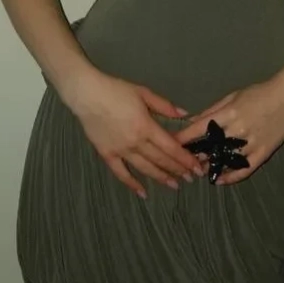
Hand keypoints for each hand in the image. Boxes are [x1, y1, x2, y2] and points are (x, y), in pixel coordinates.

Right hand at [69, 71, 205, 198]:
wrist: (87, 94)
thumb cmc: (116, 90)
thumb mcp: (143, 93)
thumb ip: (164, 106)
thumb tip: (184, 115)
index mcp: (146, 126)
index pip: (170, 147)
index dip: (184, 159)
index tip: (195, 167)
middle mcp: (135, 142)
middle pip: (160, 160)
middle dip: (177, 170)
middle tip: (190, 178)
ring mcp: (121, 150)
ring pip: (145, 168)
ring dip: (160, 178)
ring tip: (174, 185)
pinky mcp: (107, 154)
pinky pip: (121, 173)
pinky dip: (132, 184)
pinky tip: (142, 192)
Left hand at [172, 79, 283, 185]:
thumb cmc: (257, 93)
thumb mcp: (232, 96)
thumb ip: (212, 110)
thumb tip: (191, 120)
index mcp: (229, 113)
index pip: (200, 128)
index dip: (184, 138)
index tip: (171, 145)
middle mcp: (238, 130)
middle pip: (211, 148)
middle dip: (196, 155)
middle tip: (183, 162)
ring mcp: (252, 143)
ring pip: (226, 161)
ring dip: (211, 167)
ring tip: (198, 171)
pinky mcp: (263, 153)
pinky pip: (245, 169)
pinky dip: (231, 177)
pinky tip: (219, 180)